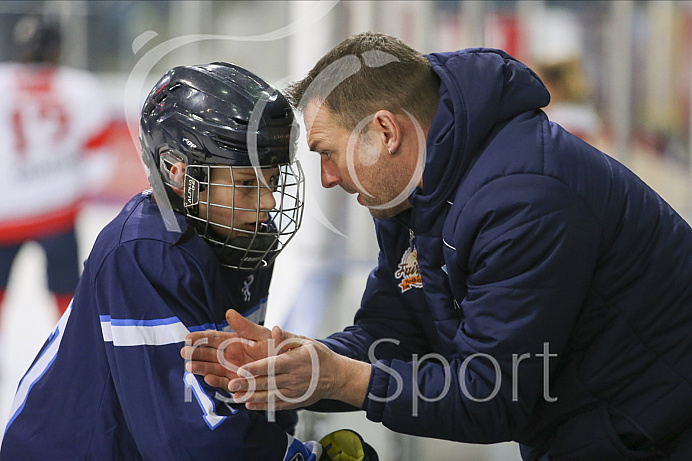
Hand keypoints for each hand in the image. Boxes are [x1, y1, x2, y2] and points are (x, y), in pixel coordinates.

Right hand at [181, 309, 283, 389]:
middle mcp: (231, 355)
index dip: (201, 338)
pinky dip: (216, 381)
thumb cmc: (277, 346)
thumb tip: (229, 312)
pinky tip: (207, 378)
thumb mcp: (261, 335)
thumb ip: (245, 326)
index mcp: (236, 340)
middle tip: (185, 352)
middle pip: (210, 354)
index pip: (215, 338)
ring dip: (201, 367)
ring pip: (213, 368)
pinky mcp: (239, 383)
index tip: (189, 337)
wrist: (291, 365)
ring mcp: (233, 370)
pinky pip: (225, 382)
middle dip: (196, 353)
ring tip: (190, 366)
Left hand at [228, 327, 370, 410]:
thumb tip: (274, 329)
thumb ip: (286, 338)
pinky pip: (276, 405)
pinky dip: (262, 406)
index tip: (241, 370)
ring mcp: (294, 392)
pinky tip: (249, 404)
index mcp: (295, 362)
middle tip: (231, 384)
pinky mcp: (294, 402)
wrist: (336, 377)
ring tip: (235, 396)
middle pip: (268, 382)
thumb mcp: (305, 342)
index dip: (256, 368)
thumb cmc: (318, 356)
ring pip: (270, 395)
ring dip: (251, 396)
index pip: (273, 365)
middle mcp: (294, 379)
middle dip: (248, 384)